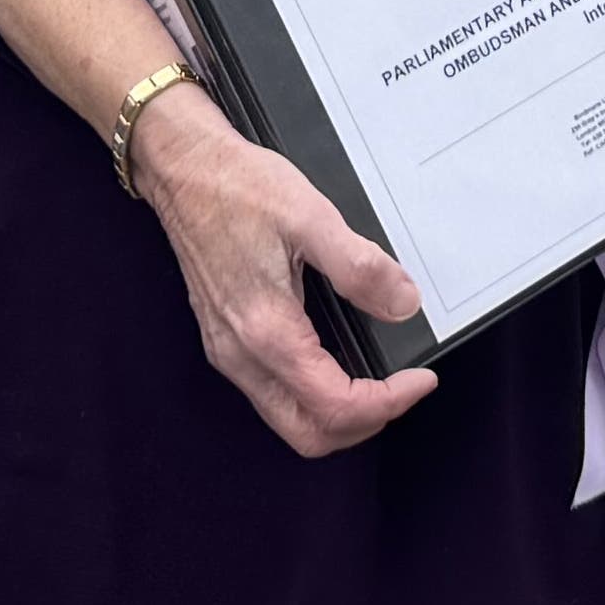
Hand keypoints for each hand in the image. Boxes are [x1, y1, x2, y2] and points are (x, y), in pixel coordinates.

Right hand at [126, 84, 439, 456]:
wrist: (183, 169)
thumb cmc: (237, 188)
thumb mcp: (311, 217)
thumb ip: (360, 267)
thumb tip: (403, 304)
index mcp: (266, 330)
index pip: (335, 405)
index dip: (389, 402)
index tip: (420, 378)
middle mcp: (241, 354)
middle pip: (309, 434)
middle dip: (364, 423)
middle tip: (401, 389)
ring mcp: (228, 351)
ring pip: (288, 420)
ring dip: (337, 414)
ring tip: (377, 380)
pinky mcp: (224, 340)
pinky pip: (272, 394)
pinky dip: (312, 395)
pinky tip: (336, 360)